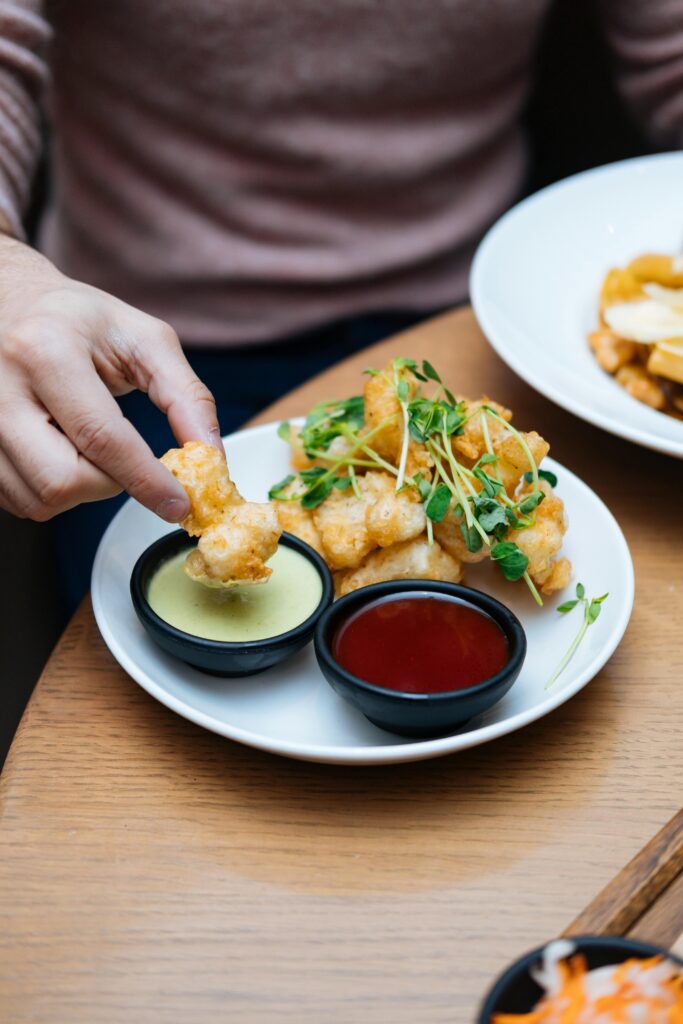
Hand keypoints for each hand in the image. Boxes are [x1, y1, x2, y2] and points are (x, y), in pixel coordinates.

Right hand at [0, 235, 220, 521]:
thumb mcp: (143, 339)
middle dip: (108, 486)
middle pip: (61, 480)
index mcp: (46, 350)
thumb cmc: (78, 320)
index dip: (145, 480)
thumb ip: (186, 396)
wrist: (8, 300)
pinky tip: (60, 455)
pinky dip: (50, 492)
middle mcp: (0, 386)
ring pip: (38, 499)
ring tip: (87, 449)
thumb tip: (212, 454)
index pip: (101, 437)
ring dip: (79, 491)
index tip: (177, 503)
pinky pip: (16, 501)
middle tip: (123, 460)